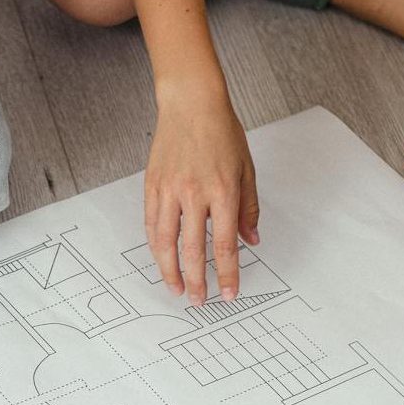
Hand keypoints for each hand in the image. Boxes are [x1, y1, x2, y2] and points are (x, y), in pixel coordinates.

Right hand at [145, 97, 259, 304]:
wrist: (190, 103)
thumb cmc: (221, 132)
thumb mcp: (246, 169)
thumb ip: (249, 209)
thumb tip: (252, 241)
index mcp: (222, 191)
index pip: (225, 244)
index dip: (228, 274)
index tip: (228, 293)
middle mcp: (194, 194)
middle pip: (193, 250)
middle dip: (196, 281)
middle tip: (199, 301)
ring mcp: (169, 191)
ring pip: (165, 242)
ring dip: (170, 271)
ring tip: (175, 289)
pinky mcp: (152, 186)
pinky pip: (151, 224)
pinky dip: (156, 247)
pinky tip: (161, 260)